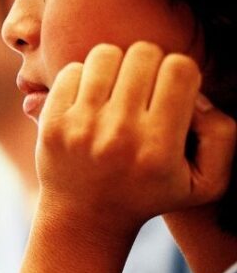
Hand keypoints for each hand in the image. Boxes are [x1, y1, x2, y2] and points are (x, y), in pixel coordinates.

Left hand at [36, 41, 235, 237]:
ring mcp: (80, 129)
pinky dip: (83, 78)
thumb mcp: (206, 182)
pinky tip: (91, 99)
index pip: (179, 68)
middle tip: (143, 89)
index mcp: (158, 147)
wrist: (85, 219)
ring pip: (105, 54)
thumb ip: (222, 135)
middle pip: (143, 53)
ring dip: (115, 66)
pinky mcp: (52, 125)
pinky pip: (71, 71)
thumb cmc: (150, 194)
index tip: (172, 93)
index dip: (181, 73)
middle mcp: (119, 135)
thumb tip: (197, 96)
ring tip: (117, 90)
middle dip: (149, 65)